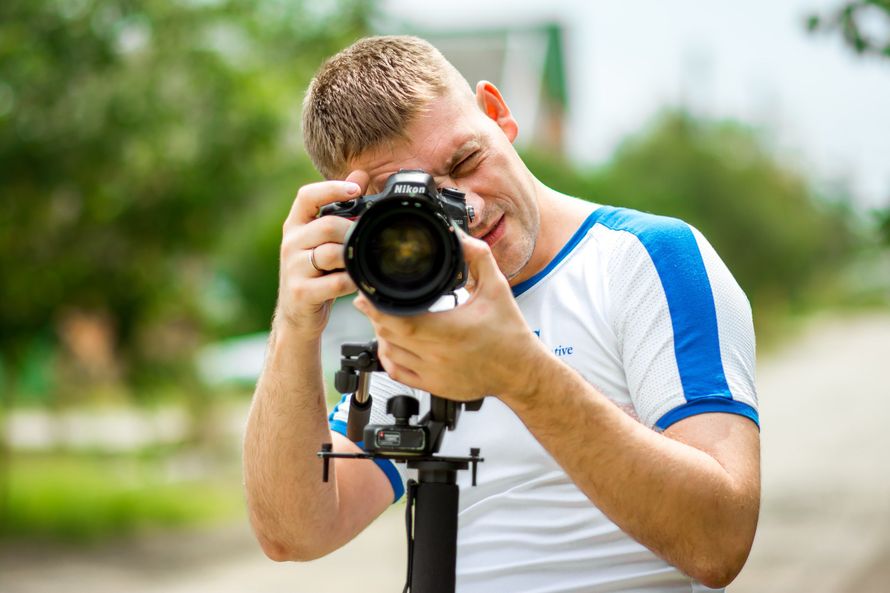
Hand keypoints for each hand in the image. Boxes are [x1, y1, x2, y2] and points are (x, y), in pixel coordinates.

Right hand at [276, 171, 368, 338]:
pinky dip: (352, 281)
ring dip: (353, 257)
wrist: (297, 315)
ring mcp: (293, 269)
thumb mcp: (322, 240)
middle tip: (365, 240)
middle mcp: (290, 243)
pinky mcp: (301, 292)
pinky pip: (335, 282)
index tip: (356, 189)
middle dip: (351, 232)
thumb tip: (361, 175)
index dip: (331, 188)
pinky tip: (357, 282)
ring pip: (331, 253)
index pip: (306, 196)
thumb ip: (340, 209)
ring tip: (361, 262)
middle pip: (327, 225)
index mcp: (295, 226)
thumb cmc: (315, 273)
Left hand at [354, 232, 547, 401]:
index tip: (369, 293)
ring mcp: (433, 373)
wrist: (521, 370)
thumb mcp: (497, 287)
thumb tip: (459, 236)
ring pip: (390, 353)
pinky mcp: (434, 386)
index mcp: (450, 329)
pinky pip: (398, 373)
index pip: (398, 319)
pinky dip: (389, 357)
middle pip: (388, 334)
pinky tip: (393, 344)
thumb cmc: (510, 332)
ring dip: (382, 334)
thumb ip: (478, 257)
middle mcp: (438, 354)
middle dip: (375, 315)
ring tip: (384, 318)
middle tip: (371, 300)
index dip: (377, 306)